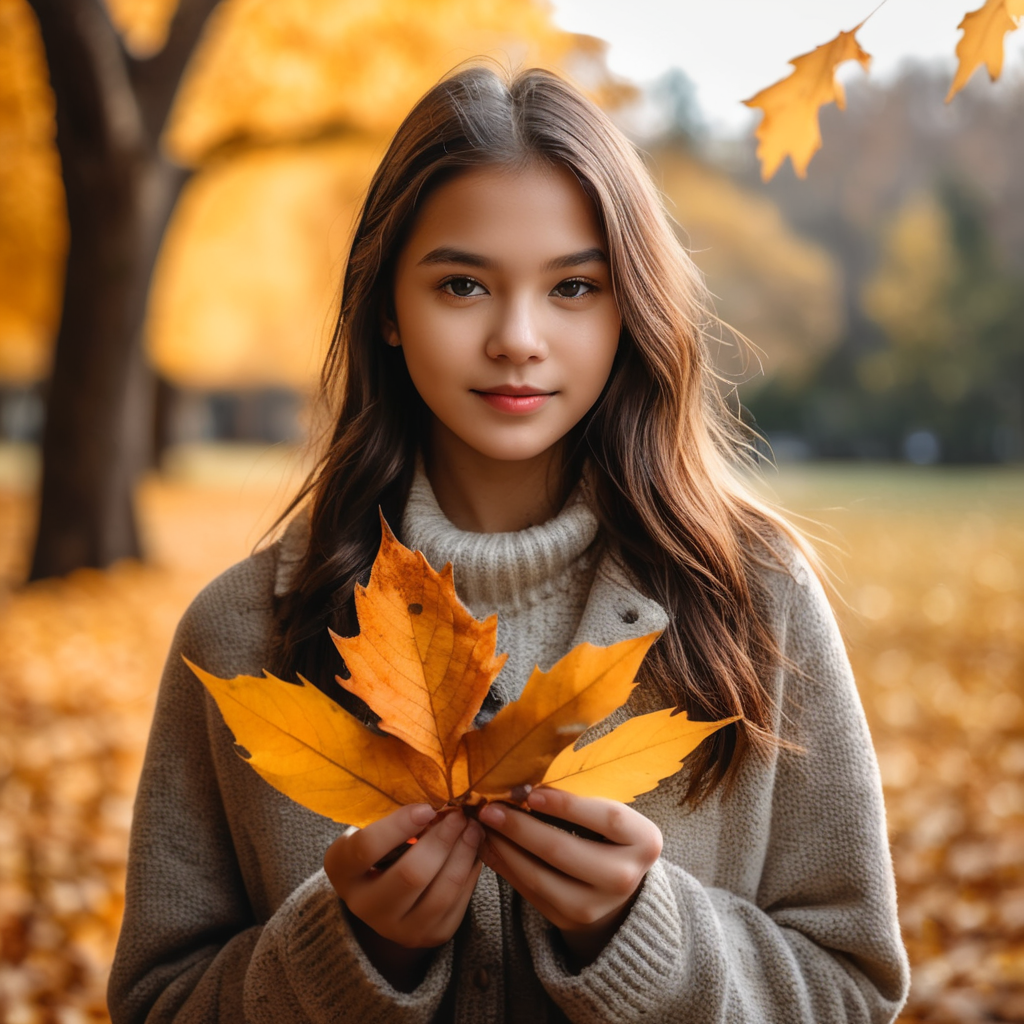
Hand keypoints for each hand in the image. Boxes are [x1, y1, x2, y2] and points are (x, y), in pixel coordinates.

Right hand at [324, 804, 483, 988]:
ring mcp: (397, 928)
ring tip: (473, 829)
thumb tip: (437, 800)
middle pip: (411, 875)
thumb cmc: (381, 845)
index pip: (367, 848)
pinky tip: (474, 852)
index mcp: (342, 870)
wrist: (385, 894)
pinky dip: (470, 874)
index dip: (399, 825)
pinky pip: (457, 905)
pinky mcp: (429, 936)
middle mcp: (364, 907)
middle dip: (442, 839)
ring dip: (463, 855)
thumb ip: (396, 817)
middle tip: (460, 815)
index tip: (428, 807)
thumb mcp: (373, 828)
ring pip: (440, 894)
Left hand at [478, 788, 661, 968]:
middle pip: (564, 850)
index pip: (606, 818)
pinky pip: (529, 892)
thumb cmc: (608, 836)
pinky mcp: (569, 921)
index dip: (567, 805)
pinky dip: (505, 867)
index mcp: (644, 841)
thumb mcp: (607, 815)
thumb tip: (524, 787)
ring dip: (505, 848)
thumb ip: (577, 800)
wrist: (618, 887)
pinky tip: (490, 846)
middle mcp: (625, 878)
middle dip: (520, 827)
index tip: (532, 793)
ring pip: (540, 876)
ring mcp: (597, 906)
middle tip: (490, 808)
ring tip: (484, 826)